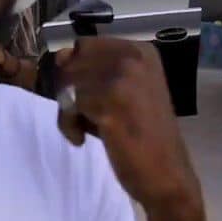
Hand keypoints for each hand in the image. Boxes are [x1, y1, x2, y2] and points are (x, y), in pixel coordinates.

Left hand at [53, 38, 200, 211]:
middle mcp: (134, 57)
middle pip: (72, 59)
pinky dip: (68, 125)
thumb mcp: (124, 93)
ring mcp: (124, 78)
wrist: (167, 175)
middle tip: (83, 115)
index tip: (85, 98)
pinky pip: (68, 104)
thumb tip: (54, 58)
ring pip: (67, 81)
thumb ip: (95, 72)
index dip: (76, 71)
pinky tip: (83, 139)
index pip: (85, 45)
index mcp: (141, 51)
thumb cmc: (142, 136)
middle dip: (69, 88)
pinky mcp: (111, 103)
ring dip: (67, 109)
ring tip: (86, 129)